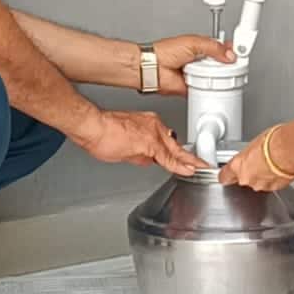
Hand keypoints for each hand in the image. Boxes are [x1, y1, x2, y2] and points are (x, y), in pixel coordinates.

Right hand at [72, 108, 207, 175]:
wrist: (93, 126)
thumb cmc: (101, 132)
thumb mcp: (125, 142)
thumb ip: (139, 150)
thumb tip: (146, 159)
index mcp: (148, 123)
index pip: (168, 140)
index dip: (178, 151)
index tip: (186, 157)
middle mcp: (154, 125)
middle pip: (175, 145)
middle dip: (188, 156)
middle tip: (201, 163)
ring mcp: (153, 134)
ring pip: (174, 151)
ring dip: (186, 161)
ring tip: (199, 167)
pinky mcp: (149, 143)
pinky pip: (168, 158)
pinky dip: (179, 165)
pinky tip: (189, 170)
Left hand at [151, 35, 236, 95]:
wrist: (152, 68)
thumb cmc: (165, 51)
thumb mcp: (194, 43)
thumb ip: (214, 47)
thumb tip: (229, 54)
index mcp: (200, 46)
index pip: (220, 47)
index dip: (230, 49)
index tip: (240, 51)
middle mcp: (199, 60)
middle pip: (220, 63)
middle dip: (228, 65)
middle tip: (236, 65)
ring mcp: (196, 73)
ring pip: (214, 77)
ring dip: (219, 77)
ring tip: (224, 75)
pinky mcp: (193, 86)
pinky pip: (205, 89)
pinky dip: (210, 88)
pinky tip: (213, 86)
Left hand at [218, 125, 293, 190]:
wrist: (290, 151)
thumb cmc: (273, 142)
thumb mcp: (255, 142)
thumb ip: (250, 153)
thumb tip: (253, 152)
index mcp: (237, 166)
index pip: (224, 176)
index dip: (226, 174)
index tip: (226, 173)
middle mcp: (247, 178)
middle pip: (244, 178)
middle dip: (250, 171)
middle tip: (259, 159)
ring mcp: (261, 184)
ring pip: (258, 182)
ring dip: (263, 175)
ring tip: (272, 162)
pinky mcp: (275, 188)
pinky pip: (272, 183)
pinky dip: (275, 178)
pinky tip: (280, 168)